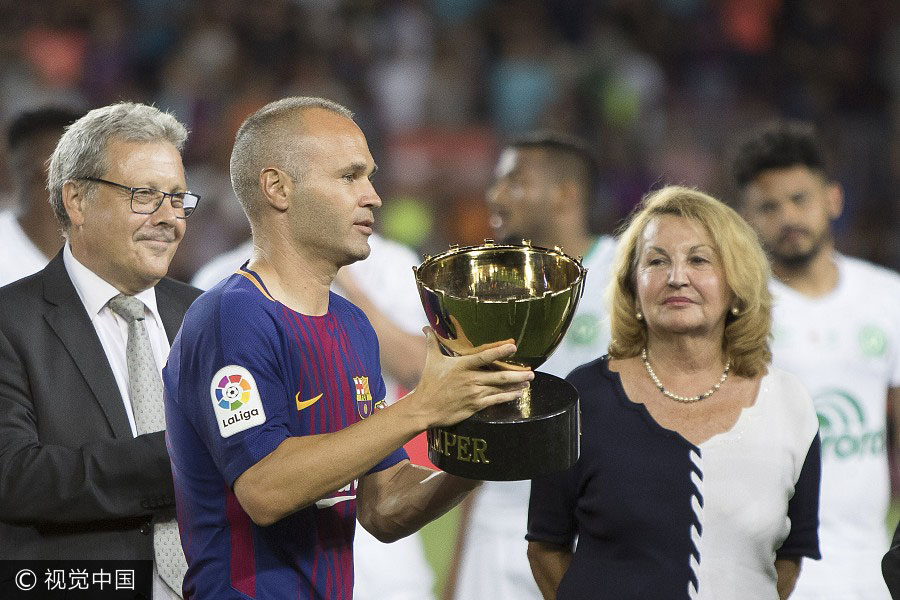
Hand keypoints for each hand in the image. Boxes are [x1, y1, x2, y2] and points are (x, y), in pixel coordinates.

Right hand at [407, 326, 533, 427]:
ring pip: (500, 388)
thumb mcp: (431, 361)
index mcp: (462, 366)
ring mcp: (474, 393)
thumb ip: (432, 342)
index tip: (513, 346)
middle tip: (531, 371)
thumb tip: (426, 327)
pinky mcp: (475, 406)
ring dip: (516, 385)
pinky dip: (508, 397)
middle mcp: (470, 379)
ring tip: (528, 381)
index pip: (484, 356)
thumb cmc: (428, 384)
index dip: (500, 351)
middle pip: (499, 375)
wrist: (424, 409)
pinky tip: (517, 394)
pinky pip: (496, 400)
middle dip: (517, 373)